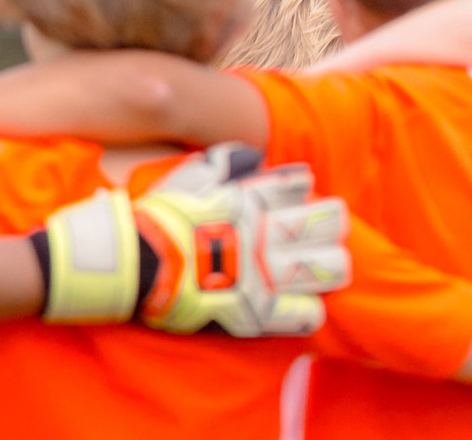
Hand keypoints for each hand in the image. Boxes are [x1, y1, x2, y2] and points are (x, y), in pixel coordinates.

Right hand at [40, 143, 348, 336]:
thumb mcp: (189, 177)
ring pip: (319, 269)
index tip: (307, 189)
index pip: (292, 188)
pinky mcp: (254, 312)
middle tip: (336, 225)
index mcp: (247, 200)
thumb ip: (225, 163)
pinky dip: (309, 311)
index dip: (303, 188)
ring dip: (332, 265)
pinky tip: (313, 306)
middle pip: (318, 225)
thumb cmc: (160, 217)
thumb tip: (254, 158)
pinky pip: (298, 314)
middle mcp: (261, 235)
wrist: (134, 263)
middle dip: (332, 223)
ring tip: (337, 265)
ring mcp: (261, 274)